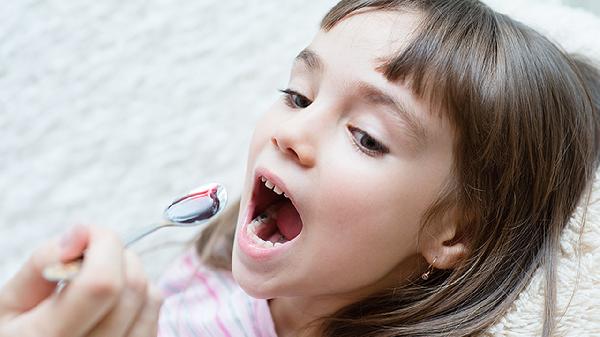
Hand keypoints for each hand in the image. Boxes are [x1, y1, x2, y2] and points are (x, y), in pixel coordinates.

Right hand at [0, 225, 162, 336]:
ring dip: (130, 273)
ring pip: (151, 297)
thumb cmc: (17, 333)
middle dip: (116, 255)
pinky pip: (156, 313)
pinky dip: (141, 295)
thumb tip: (83, 233)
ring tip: (98, 280)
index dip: (103, 245)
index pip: (102, 283)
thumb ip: (43, 261)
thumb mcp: (10, 300)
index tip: (87, 235)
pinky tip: (112, 301)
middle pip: (132, 286)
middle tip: (89, 258)